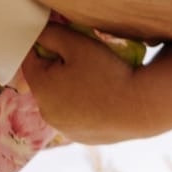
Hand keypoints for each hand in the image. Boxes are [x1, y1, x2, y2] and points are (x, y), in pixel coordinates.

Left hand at [24, 26, 145, 143]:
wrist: (142, 106)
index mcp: (41, 89)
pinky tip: (101, 97)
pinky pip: (75, 116)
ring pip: (59, 100)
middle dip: (56, 68)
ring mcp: (65, 129)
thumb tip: (36, 33)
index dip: (42, 46)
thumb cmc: (107, 71)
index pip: (29, 60)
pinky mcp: (82, 138)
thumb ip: (50, 34)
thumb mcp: (75, 43)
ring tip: (93, 78)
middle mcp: (47, 114)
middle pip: (44, 82)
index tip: (59, 40)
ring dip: (68, 88)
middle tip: (81, 59)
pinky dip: (82, 105)